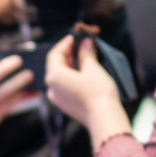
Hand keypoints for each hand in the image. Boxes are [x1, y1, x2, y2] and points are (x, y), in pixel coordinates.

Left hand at [45, 33, 131, 147]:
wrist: (104, 118)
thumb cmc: (97, 92)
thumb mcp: (92, 68)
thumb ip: (86, 53)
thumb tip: (85, 43)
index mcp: (54, 76)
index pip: (55, 54)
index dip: (66, 44)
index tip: (76, 37)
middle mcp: (51, 87)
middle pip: (57, 65)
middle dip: (70, 54)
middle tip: (83, 46)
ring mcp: (57, 98)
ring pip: (61, 76)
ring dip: (72, 66)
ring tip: (87, 58)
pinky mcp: (66, 105)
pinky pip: (65, 86)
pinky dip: (73, 77)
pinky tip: (86, 73)